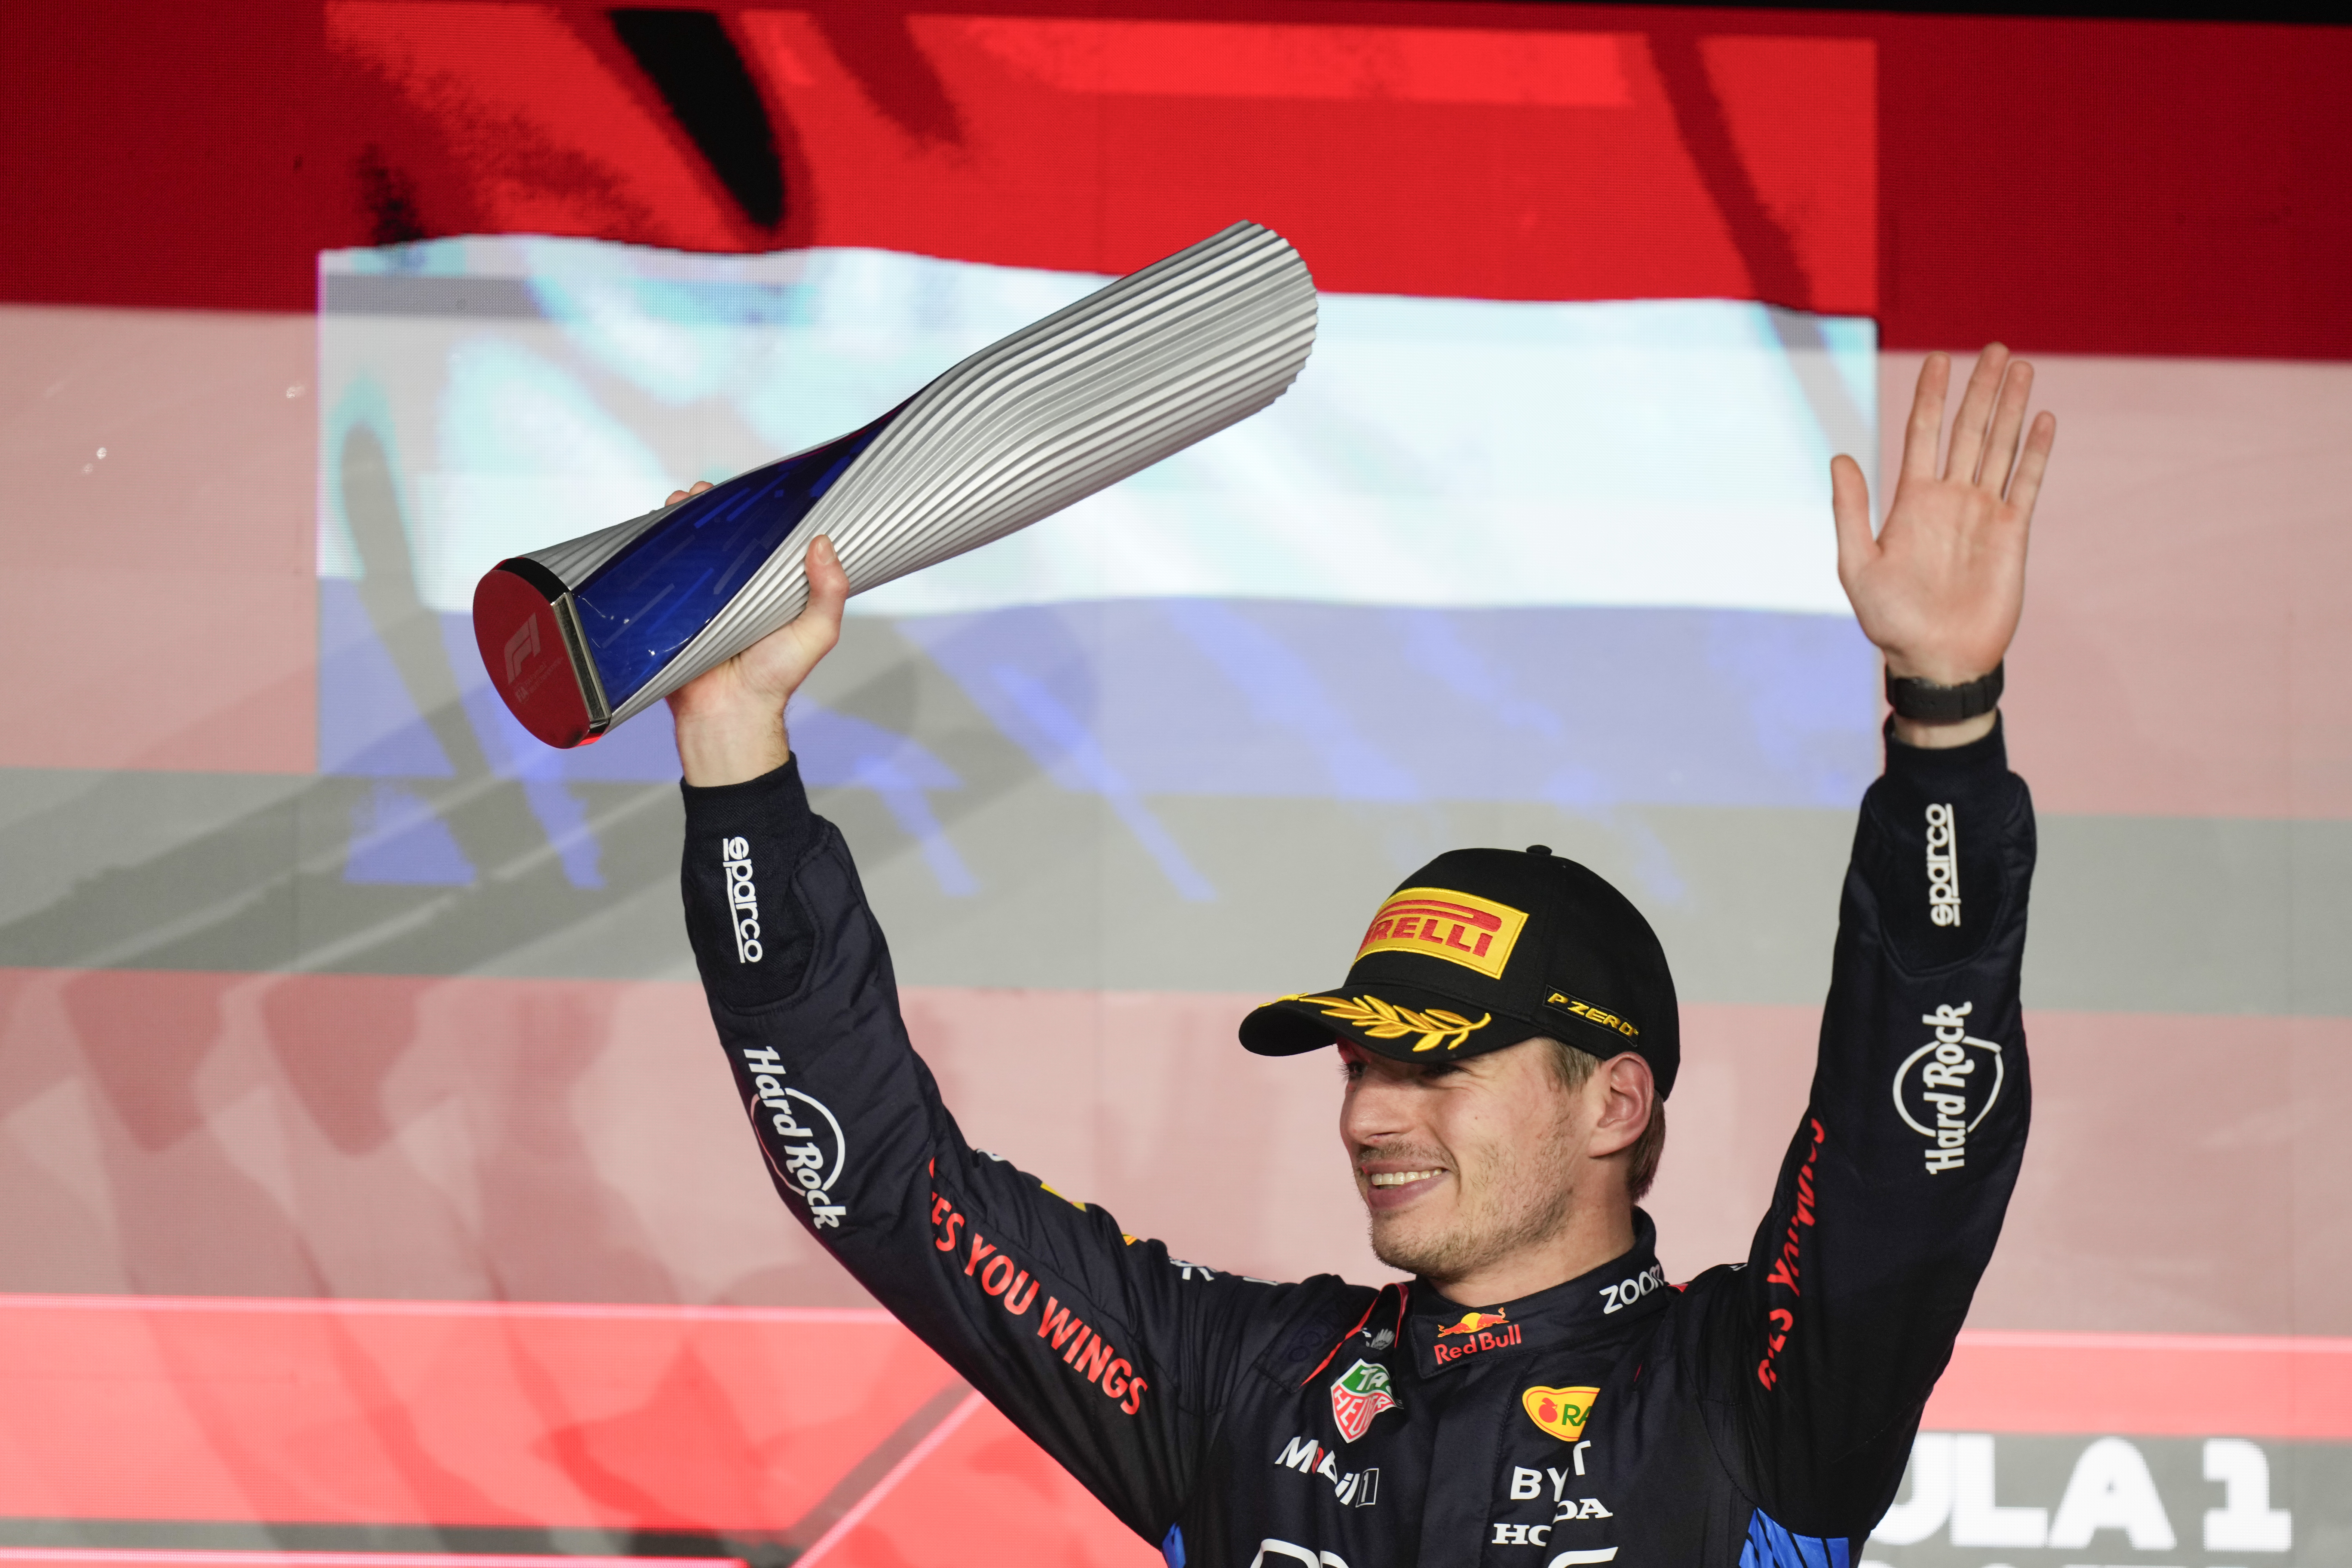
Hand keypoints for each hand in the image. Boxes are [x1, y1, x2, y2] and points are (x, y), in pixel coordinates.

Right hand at [661, 480, 851, 785]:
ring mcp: (700, 599)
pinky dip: (654, 553)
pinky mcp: (672, 613)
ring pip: (687, 551)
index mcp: (768, 588)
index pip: (761, 540)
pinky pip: (661, 577)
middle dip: (707, 510)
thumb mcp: (816, 633)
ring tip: (677, 503)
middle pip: (719, 538)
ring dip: (678, 523)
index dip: (754, 513)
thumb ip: (829, 592)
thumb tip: (823, 543)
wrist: (729, 714)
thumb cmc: (775, 678)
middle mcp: (734, 588)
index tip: (748, 490)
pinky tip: (652, 532)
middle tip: (703, 493)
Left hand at [1831, 345, 2055, 747]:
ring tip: (2019, 367)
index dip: (1931, 395)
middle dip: (1979, 389)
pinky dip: (2036, 451)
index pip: (1923, 433)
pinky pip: (2027, 482)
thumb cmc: (1892, 620)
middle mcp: (1951, 497)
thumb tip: (1839, 456)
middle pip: (1967, 429)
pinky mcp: (2013, 532)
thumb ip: (1850, 510)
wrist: (1935, 658)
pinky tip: (2043, 418)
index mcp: (1913, 500)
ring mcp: (1984, 512)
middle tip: (1993, 348)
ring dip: (2009, 407)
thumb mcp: (1857, 564)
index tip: (1938, 359)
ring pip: (1999, 446)